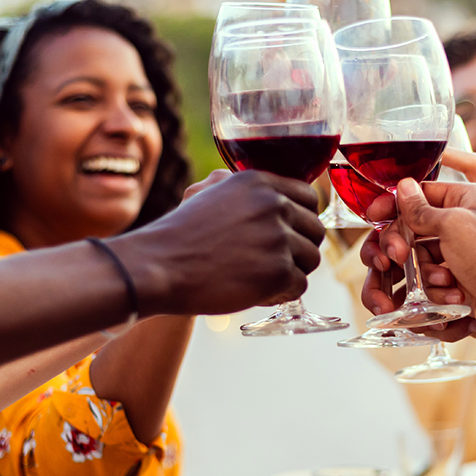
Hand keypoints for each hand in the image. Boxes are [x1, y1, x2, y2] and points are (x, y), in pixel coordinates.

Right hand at [114, 171, 323, 314]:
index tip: (290, 234)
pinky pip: (300, 285)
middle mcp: (274, 205)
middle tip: (274, 261)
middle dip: (299, 248)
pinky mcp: (278, 272)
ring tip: (263, 278)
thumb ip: (239, 185)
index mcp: (260, 182)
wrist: (159, 265)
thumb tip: (268, 190)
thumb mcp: (207, 191)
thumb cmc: (179, 234)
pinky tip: (259, 293)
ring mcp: (278, 238)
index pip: (309, 198)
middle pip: (315, 230)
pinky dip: (283, 294)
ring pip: (311, 259)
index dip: (302, 220)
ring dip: (292, 272)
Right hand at [365, 178, 475, 358]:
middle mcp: (460, 225)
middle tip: (398, 258)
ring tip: (446, 284)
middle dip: (402, 248)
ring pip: (416, 262)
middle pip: (411, 230)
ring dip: (425, 276)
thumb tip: (403, 187)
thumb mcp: (454, 225)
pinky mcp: (454, 282)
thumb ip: (422, 209)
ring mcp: (456, 255)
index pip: (420, 194)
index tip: (374, 214)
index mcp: (465, 200)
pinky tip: (454, 300)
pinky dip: (436, 295)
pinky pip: (426, 285)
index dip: (394, 204)